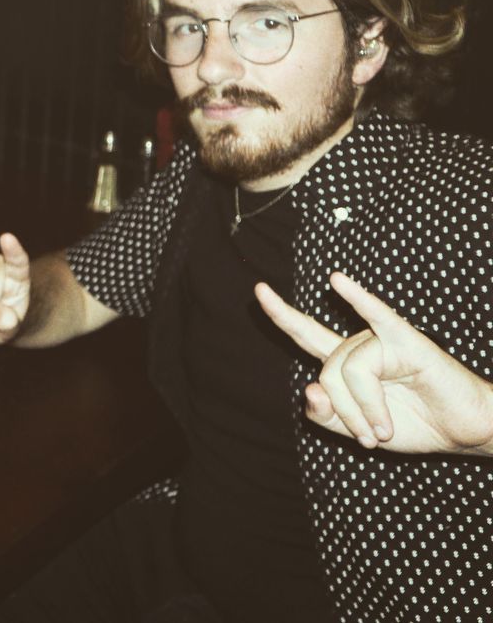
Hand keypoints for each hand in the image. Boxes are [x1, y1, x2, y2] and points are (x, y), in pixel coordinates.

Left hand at [256, 272, 492, 454]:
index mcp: (344, 361)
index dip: (281, 314)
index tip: (258, 290)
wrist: (461, 432)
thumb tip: (310, 389)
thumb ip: (326, 415)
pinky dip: (358, 300)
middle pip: (326, 370)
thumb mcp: (356, 430)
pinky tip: (338, 281)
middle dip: (344, 412)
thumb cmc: (413, 424)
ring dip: (367, 411)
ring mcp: (382, 341)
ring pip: (348, 371)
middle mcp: (359, 345)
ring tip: (387, 430)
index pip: (305, 333)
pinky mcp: (408, 342)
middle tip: (371, 438)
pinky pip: (378, 318)